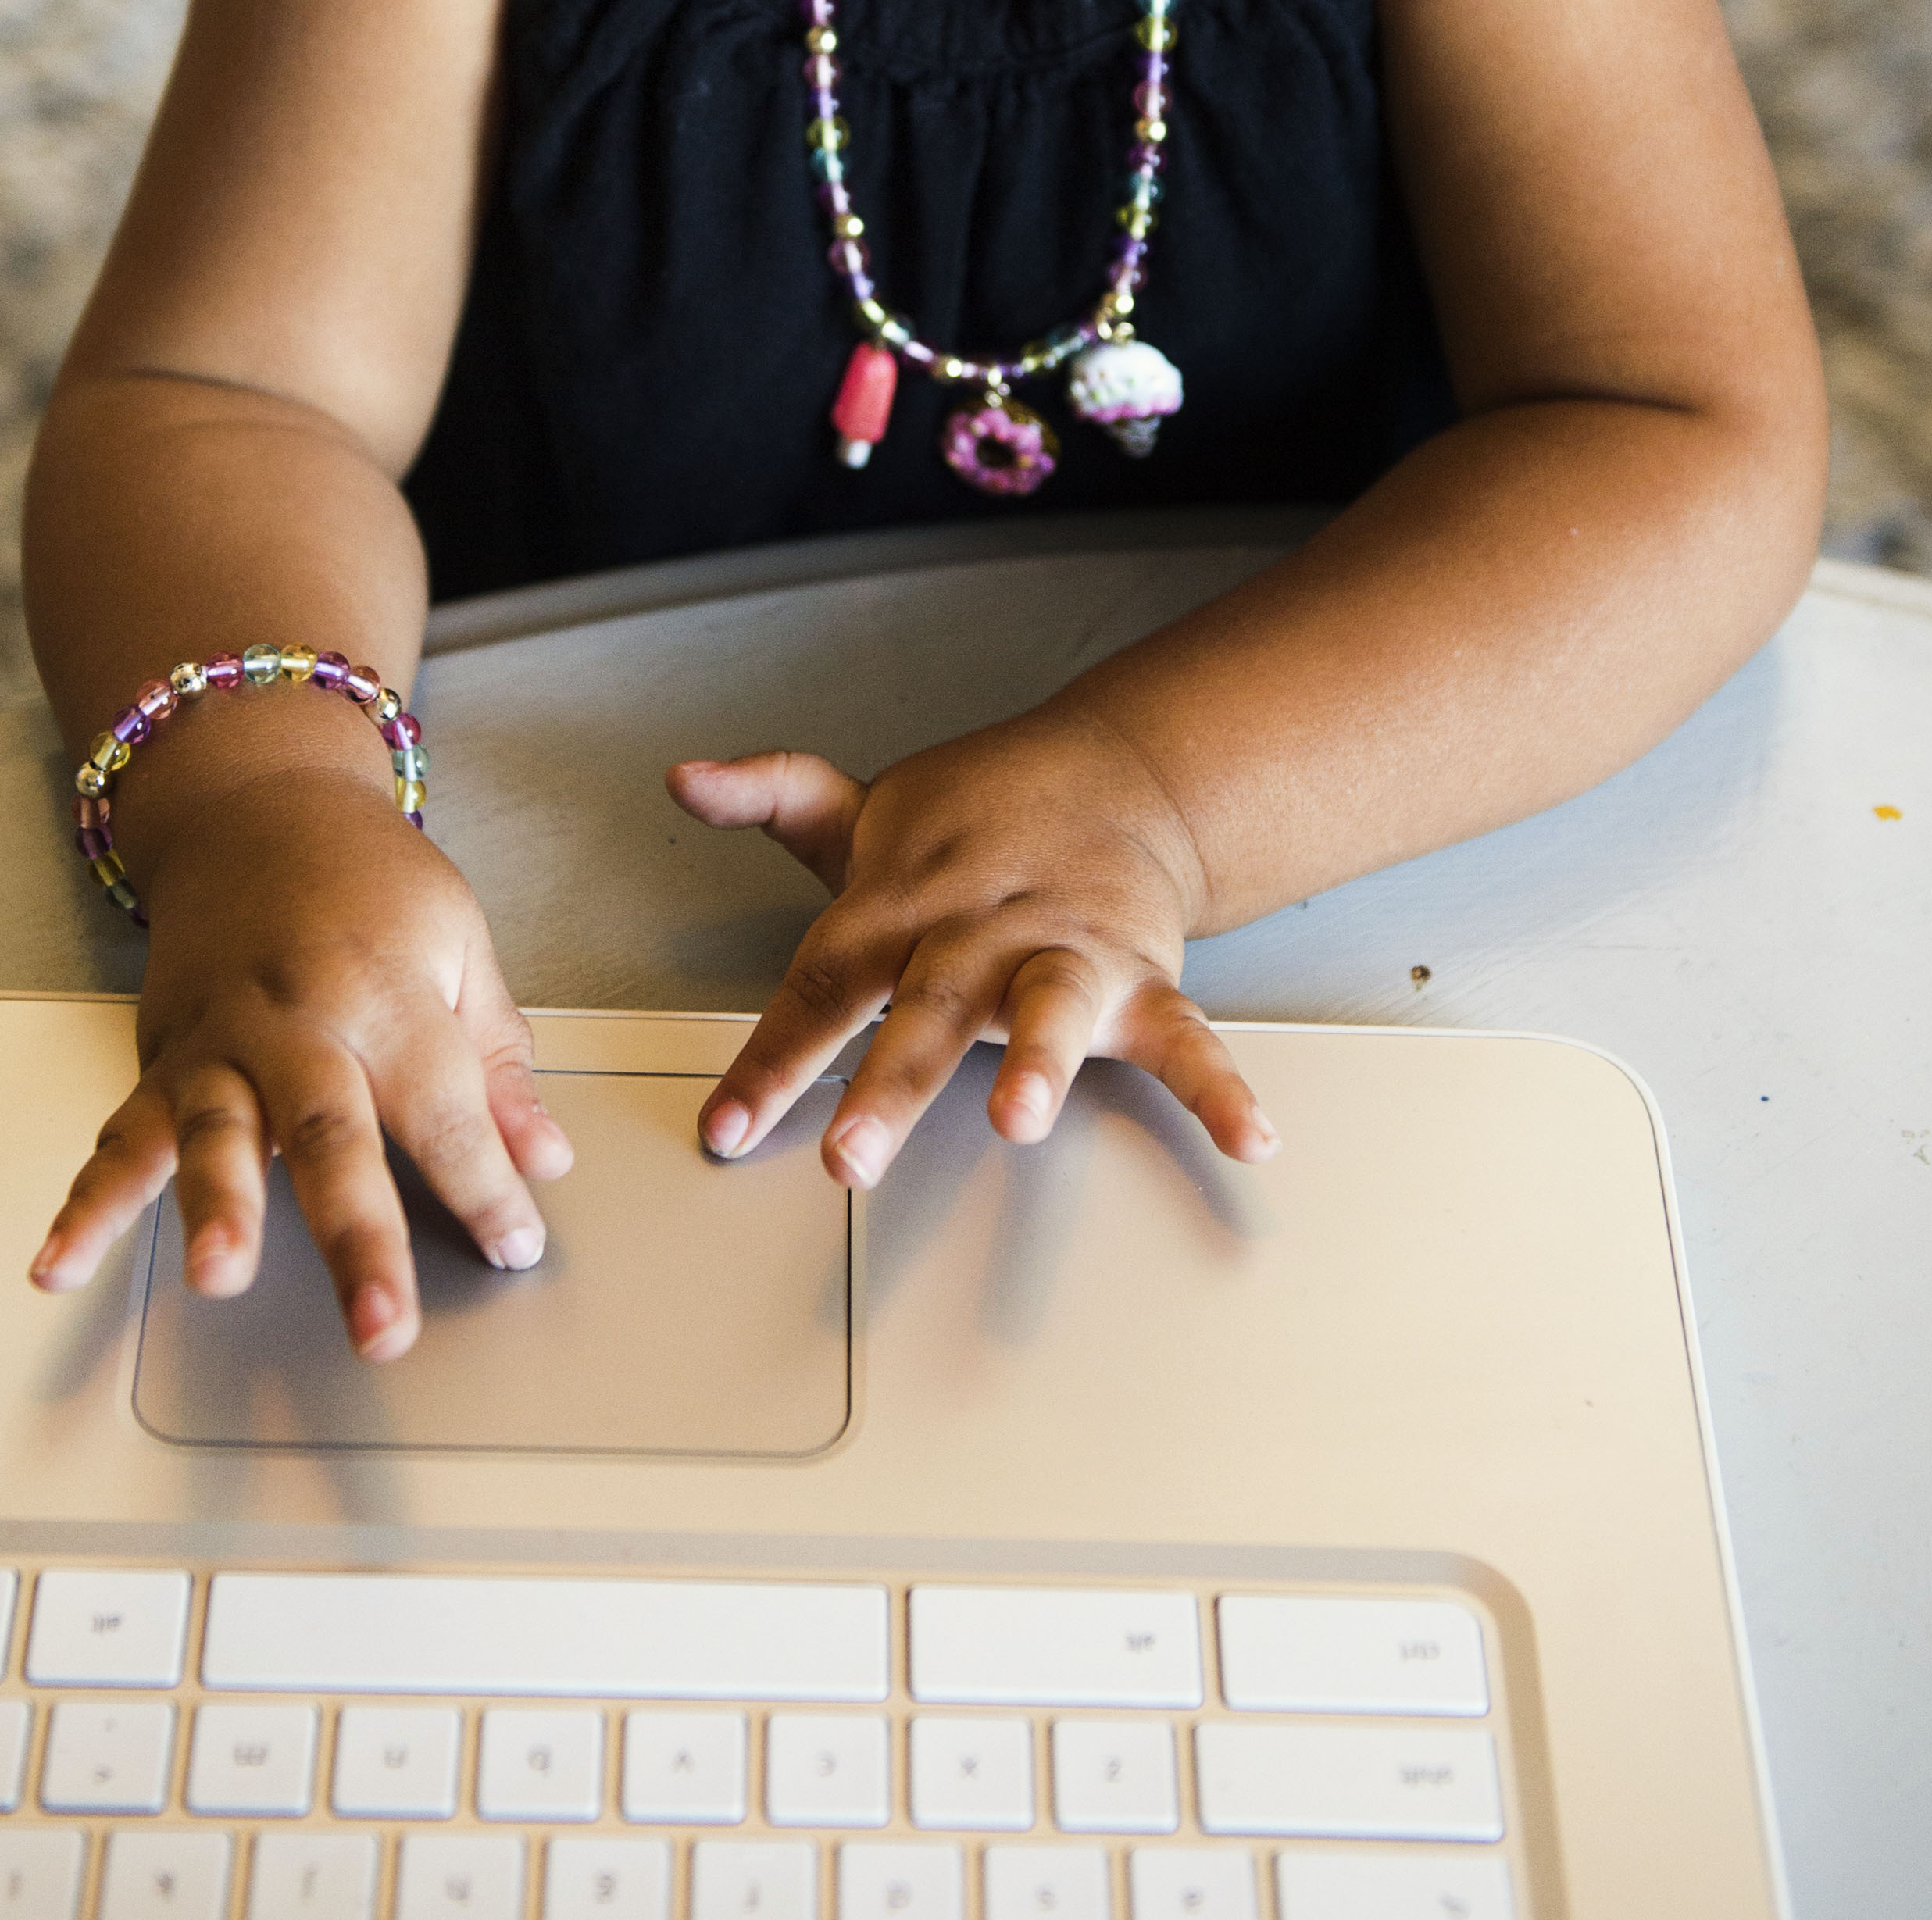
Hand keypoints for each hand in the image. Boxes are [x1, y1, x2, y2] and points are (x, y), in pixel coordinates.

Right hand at [28, 762, 571, 1360]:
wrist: (257, 808)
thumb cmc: (369, 882)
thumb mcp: (459, 945)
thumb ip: (498, 1058)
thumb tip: (544, 1158)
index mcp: (388, 992)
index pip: (448, 1110)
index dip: (487, 1186)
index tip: (516, 1246)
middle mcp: (300, 1021)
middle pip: (333, 1137)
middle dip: (358, 1238)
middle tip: (383, 1325)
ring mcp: (220, 1043)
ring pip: (218, 1133)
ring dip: (219, 1208)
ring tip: (220, 1273)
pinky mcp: (163, 1059)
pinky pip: (121, 1137)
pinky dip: (86, 1205)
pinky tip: (60, 1266)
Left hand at [668, 716, 1277, 1187]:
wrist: (1113, 773)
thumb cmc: (976, 817)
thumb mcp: (864, 810)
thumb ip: (772, 797)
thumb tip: (681, 778)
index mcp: (902, 907)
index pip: (821, 985)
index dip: (769, 1058)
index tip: (724, 1128)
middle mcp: (979, 935)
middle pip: (926, 1011)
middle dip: (888, 1086)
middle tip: (848, 1158)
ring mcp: (1064, 954)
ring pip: (1049, 1010)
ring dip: (1039, 1065)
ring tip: (1023, 1120)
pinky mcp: (1140, 977)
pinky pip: (1187, 1038)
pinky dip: (1221, 1089)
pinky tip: (1250, 1139)